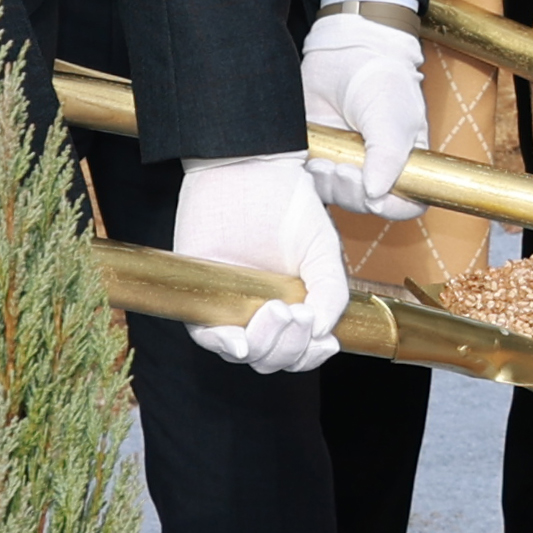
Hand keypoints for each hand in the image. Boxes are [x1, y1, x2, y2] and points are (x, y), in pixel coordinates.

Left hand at [170, 153, 349, 373]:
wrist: (249, 172)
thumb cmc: (288, 207)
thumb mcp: (323, 251)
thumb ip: (332, 292)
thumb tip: (323, 335)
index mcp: (294, 307)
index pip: (301, 352)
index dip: (313, 355)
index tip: (325, 341)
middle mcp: (261, 315)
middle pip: (275, 359)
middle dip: (292, 349)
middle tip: (299, 315)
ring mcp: (231, 309)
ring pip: (247, 355)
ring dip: (267, 346)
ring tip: (279, 310)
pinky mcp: (201, 299)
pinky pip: (209, 339)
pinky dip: (226, 346)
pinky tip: (241, 343)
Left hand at [301, 0, 431, 219]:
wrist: (343, 53)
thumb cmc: (381, 80)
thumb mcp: (392, 115)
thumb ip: (388, 155)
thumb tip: (376, 194)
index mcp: (405, 162)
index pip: (408, 202)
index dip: (394, 207)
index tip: (376, 197)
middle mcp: (376, 169)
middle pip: (367, 204)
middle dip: (353, 194)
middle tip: (343, 169)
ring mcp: (344, 164)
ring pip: (337, 196)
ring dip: (329, 184)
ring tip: (324, 160)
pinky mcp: (316, 158)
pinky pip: (310, 182)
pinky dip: (308, 177)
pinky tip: (310, 158)